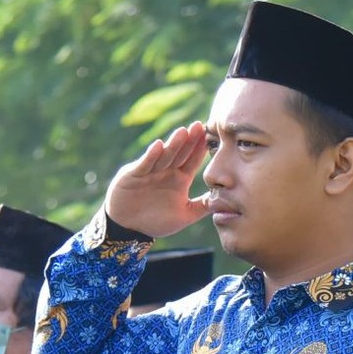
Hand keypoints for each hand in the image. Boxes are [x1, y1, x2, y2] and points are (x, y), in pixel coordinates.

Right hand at [102, 123, 212, 238]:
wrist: (129, 227)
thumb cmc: (156, 221)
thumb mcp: (184, 215)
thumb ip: (202, 207)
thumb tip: (223, 201)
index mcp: (179, 179)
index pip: (193, 161)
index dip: (201, 150)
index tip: (212, 137)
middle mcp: (166, 171)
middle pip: (180, 153)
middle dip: (190, 140)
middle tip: (201, 126)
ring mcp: (150, 171)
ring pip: (164, 155)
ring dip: (173, 144)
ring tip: (183, 131)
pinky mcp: (134, 174)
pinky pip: (145, 164)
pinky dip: (151, 155)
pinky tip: (159, 145)